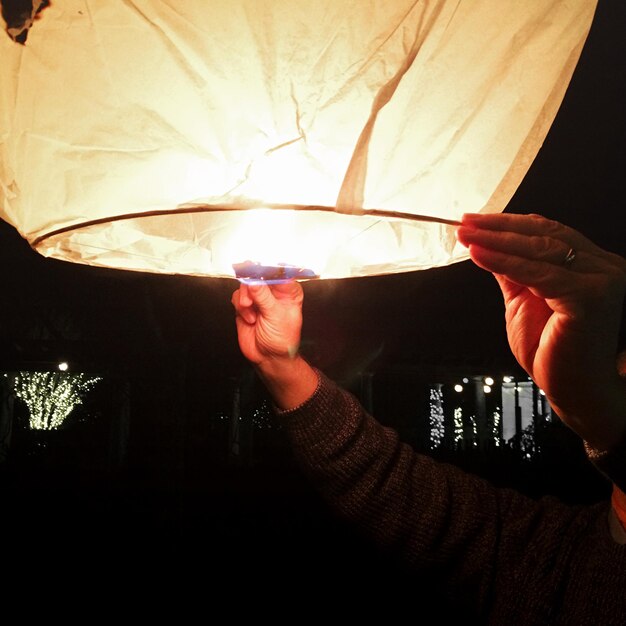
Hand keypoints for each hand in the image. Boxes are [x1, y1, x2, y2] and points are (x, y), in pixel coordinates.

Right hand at [231, 280, 317, 408]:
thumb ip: (263, 296)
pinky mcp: (246, 306)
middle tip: (249, 292)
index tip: (256, 270)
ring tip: (251, 312)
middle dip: (252, 284)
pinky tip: (249, 318)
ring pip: (245, 285)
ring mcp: (259, 298)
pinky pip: (237, 296)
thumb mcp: (275, 315)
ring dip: (245, 299)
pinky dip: (240, 307)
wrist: (269, 358)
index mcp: (289, 291)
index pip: (278, 271)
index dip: (267, 269)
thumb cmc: (282, 339)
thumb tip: (253, 280)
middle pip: (258, 275)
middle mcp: (274, 292)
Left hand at [456, 212, 625, 449]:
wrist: (573, 389)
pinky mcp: (590, 297)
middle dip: (499, 227)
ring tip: (466, 235)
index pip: (548, 231)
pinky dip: (504, 263)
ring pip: (540, 250)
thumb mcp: (524, 300)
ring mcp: (602, 280)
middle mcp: (603, 267)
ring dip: (497, 240)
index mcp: (591, 265)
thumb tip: (487, 246)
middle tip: (465, 223)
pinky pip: (538, 274)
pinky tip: (478, 255)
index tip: (474, 221)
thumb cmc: (552, 351)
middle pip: (545, 235)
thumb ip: (513, 272)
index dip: (509, 223)